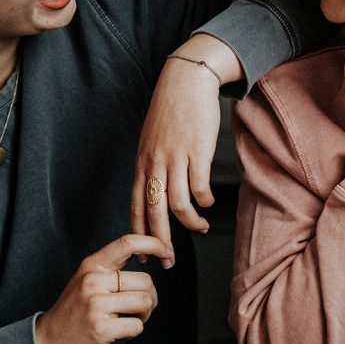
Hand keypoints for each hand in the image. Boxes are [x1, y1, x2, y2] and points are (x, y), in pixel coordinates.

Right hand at [34, 234, 170, 343]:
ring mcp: (96, 304)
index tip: (167, 252)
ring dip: (144, 315)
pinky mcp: (101, 328)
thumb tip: (151, 254)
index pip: (128, 242)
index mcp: (92, 265)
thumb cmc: (75, 311)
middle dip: (150, 298)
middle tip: (137, 308)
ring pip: (145, 302)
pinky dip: (133, 331)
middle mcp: (93, 280)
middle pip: (146, 281)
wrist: (48, 343)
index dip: (154, 243)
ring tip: (127, 319)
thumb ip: (113, 268)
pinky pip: (137, 326)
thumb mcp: (87, 280)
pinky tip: (117, 332)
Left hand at [132, 35, 242, 255]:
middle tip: (169, 262)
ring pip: (178, 205)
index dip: (139, 234)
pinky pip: (199, 188)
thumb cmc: (171, 109)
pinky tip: (209, 203)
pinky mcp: (197, 153)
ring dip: (190, 223)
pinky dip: (205, 201)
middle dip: (161, 242)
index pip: (135, 206)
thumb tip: (155, 188)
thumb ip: (152, 163)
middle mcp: (154, 164)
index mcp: (142, 162)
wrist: (186, 81)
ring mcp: (175, 159)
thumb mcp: (152, 138)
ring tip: (199, 229)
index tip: (144, 255)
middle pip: (154, 212)